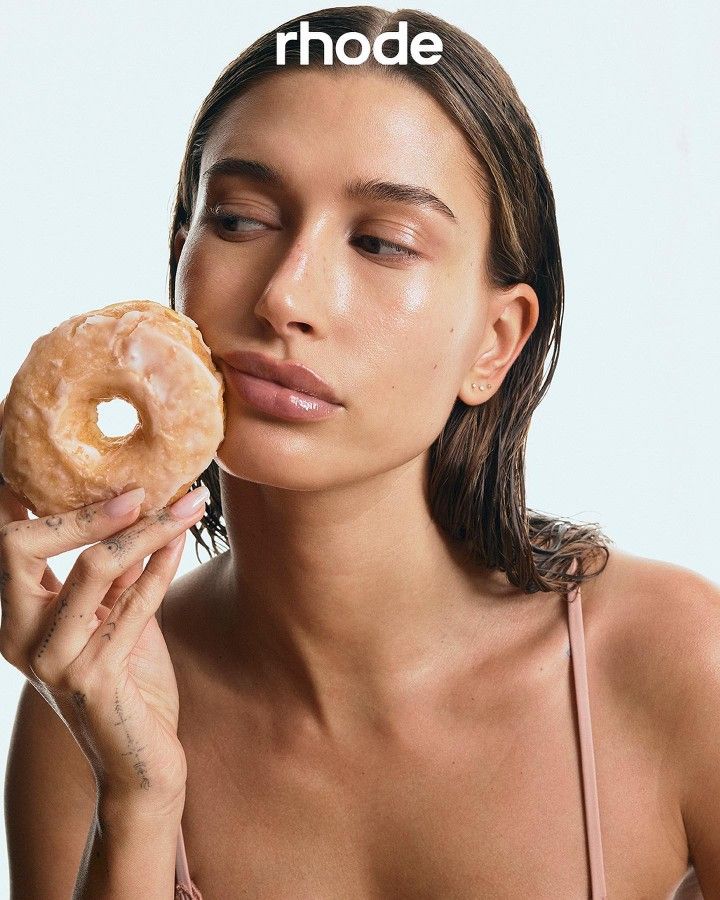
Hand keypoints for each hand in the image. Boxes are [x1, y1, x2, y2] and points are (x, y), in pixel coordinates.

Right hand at [0, 397, 207, 811]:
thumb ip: (111, 569)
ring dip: (147, 531)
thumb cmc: (127, 680)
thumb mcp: (112, 614)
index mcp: (14, 612)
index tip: (50, 447)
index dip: (16, 491)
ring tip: (188, 503)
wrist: (139, 759)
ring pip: (92, 569)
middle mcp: (16, 634)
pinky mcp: (90, 681)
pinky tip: (184, 539)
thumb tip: (135, 501)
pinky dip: (163, 568)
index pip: (6, 539)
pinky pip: (133, 606)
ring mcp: (49, 660)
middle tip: (141, 486)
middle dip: (84, 510)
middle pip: (20, 546)